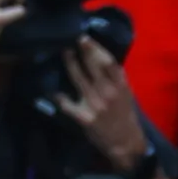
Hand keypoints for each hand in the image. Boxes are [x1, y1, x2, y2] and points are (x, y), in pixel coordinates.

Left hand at [53, 40, 151, 166]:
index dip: (96, 49)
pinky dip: (59, 97)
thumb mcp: (126, 93)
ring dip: (71, 65)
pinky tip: (51, 90)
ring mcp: (95, 104)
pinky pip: (68, 104)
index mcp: (121, 85)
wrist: (124, 140)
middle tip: (72, 39)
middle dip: (82, 52)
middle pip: (93, 67)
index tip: (86, 38)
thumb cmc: (124, 114)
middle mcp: (108, 92)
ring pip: (79, 80)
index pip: (108, 62)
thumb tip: (100, 59)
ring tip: (64, 53)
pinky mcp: (84, 117)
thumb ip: (115, 78)